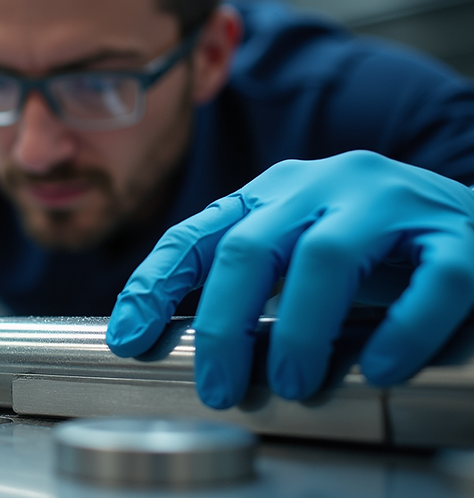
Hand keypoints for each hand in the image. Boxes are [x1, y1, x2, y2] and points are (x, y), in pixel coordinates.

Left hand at [107, 151, 473, 408]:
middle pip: (250, 247)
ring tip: (292, 382)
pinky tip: (382, 369)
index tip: (129, 339)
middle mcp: (327, 183)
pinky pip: (431, 283)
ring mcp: (393, 202)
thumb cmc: (375, 252)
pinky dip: (401, 332)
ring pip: (327, 259)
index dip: (156, 285)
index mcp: (277, 191)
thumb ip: (252, 283)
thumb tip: (190, 344)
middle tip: (217, 386)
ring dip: (301, 333)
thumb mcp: (298, 253)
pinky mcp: (460, 236)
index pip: (199, 233)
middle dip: (222, 324)